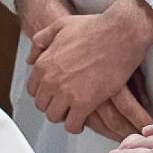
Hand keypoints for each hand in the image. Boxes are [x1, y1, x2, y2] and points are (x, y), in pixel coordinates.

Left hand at [25, 0, 152, 134]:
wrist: (121, 33)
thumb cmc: (96, 27)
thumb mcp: (61, 26)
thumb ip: (41, 40)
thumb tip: (31, 58)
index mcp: (44, 63)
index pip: (33, 89)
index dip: (44, 93)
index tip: (53, 95)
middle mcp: (51, 80)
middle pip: (42, 105)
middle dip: (53, 105)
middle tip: (64, 105)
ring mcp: (67, 92)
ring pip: (55, 116)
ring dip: (63, 116)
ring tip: (72, 114)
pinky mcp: (85, 102)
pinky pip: (72, 124)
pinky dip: (75, 126)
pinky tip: (81, 122)